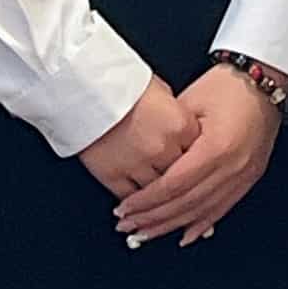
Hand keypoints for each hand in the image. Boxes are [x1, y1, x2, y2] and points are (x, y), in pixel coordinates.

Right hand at [77, 78, 195, 199]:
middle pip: (180, 174)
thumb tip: (183, 129)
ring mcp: (138, 163)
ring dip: (157, 194)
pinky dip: (134, 202)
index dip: (196, 158)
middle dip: (178, 178)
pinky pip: (130, 197)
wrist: (88, 88)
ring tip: (158, 199)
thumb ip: (177, 115)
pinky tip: (136, 204)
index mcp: (180, 125)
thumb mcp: (163, 92)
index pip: (199, 152)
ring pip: (156, 191)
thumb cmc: (124, 84)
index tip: (195, 163)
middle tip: (178, 184)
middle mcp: (163, 147)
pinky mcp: (113, 174)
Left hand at [114, 64, 283, 243]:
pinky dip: (202, 223)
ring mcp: (244, 174)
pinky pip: (223, 207)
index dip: (146, 201)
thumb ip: (169, 138)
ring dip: (172, 226)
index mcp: (217, 146)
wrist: (265, 80)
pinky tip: (185, 234)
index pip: (173, 185)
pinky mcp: (249, 176)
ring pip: (203, 211)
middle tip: (127, 227)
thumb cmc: (228, 85)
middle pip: (186, 204)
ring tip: (147, 234)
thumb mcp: (190, 103)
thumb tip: (144, 165)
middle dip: (153, 219)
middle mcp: (233, 165)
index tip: (125, 209)